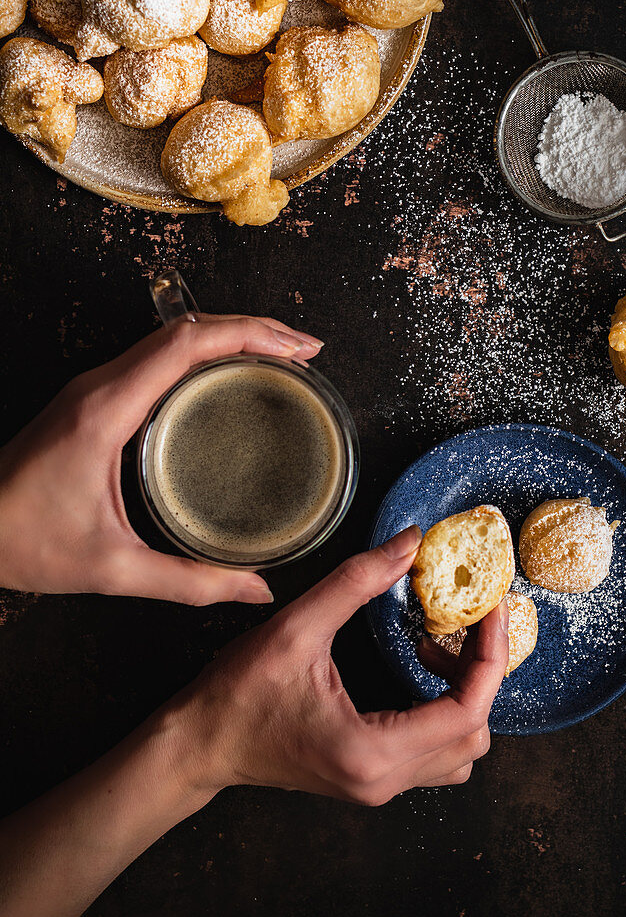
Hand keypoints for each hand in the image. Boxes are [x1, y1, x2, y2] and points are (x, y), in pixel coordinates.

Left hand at [0, 315, 322, 604]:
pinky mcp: (96, 398)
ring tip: (281, 356)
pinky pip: (159, 356)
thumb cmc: (23, 542)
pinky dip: (204, 353)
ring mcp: (96, 387)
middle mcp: (101, 385)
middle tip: (305, 351)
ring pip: (173, 336)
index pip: (186, 343)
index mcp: (107, 410)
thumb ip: (190, 582)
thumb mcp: (113, 570)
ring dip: (230, 336)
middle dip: (254, 329)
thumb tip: (256, 588)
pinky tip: (230, 376)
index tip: (297, 350)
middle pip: (187, 327)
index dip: (250, 335)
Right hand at [176, 527, 508, 803]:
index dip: (489, 654)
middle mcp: (384, 780)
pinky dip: (443, 710)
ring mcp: (378, 786)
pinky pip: (434, 753)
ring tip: (434, 643)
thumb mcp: (296, 628)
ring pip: (460, 751)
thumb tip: (408, 543)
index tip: (491, 608)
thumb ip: (356, 582)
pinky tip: (415, 667)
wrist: (199, 745)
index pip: (467, 711)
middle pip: (474, 733)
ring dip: (464, 695)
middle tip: (468, 618)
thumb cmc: (237, 695)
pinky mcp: (370, 777)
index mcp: (372, 752)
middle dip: (480, 670)